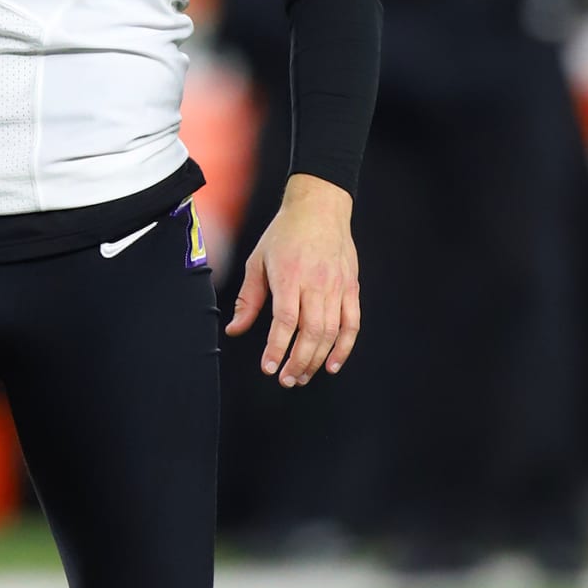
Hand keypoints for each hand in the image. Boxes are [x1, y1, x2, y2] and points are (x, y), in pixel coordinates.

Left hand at [224, 173, 359, 387]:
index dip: (277, 348)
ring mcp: (337, 286)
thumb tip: (235, 329)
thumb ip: (248, 299)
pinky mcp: (351, 288)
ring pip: (331, 332)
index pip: (285, 321)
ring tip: (302, 376)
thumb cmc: (284, 233)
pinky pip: (352, 324)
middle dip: (298, 362)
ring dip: (317, 360)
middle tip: (286, 380)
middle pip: (311, 332)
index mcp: (289, 275)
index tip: (268, 367)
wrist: (320, 207)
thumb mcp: (257, 261)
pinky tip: (332, 364)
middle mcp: (316, 283)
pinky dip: (344, 347)